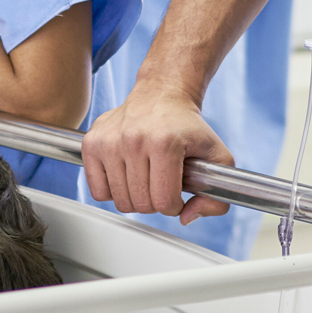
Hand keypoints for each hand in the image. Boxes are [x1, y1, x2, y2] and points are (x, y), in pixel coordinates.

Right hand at [83, 88, 233, 221]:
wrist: (161, 95)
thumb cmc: (187, 127)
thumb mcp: (219, 158)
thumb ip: (216, 199)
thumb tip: (185, 217)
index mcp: (165, 143)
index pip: (164, 201)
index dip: (175, 206)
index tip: (177, 194)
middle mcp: (134, 139)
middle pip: (141, 203)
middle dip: (155, 203)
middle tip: (161, 185)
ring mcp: (109, 140)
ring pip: (119, 200)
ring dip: (135, 198)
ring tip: (145, 180)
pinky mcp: (92, 142)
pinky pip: (97, 190)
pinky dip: (112, 191)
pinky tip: (126, 176)